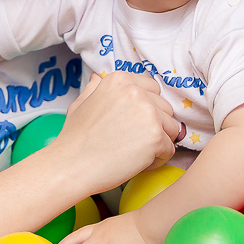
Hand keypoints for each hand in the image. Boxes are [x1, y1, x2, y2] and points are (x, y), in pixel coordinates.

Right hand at [54, 73, 179, 193]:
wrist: (71, 166)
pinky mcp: (156, 137)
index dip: (146, 109)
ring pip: (172, 128)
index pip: (153, 89)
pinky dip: (157, 160)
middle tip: (132, 141)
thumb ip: (95, 88)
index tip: (132, 124)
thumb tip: (99, 77)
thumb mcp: (80, 103)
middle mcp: (136, 92)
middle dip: (154, 126)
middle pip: (165, 109)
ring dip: (158, 142)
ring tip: (135, 153)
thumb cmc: (74, 139)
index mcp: (120, 80)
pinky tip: (137, 163)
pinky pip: (170, 149)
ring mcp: (148, 114)